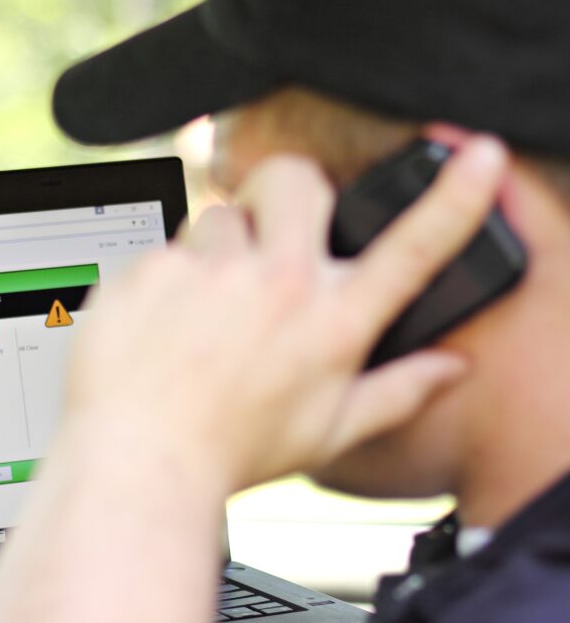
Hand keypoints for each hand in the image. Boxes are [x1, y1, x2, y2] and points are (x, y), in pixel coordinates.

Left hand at [64, 137, 507, 489]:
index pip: (411, 250)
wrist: (139, 462)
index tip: (483, 160)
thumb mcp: (326, 433)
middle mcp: (277, 284)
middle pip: (296, 180)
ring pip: (219, 216)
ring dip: (217, 250)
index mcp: (331, 323)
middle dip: (286, 192)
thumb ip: (395, 392)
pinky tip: (160, 326)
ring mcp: (211, 271)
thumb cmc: (231, 452)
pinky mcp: (153, 269)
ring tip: (202, 310)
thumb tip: (450, 368)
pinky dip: (165, 279)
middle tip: (269, 232)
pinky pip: (165, 248)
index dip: (455, 199)